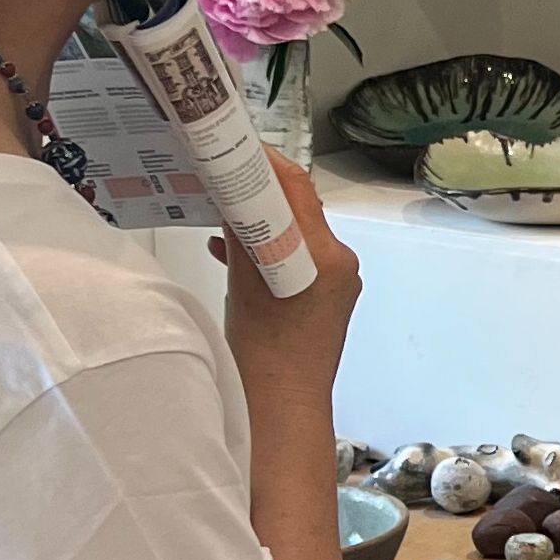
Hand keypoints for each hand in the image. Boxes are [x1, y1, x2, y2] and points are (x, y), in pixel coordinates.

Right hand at [218, 149, 360, 411]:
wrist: (282, 412)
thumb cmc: (261, 358)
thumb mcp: (242, 287)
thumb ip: (240, 236)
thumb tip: (231, 194)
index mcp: (323, 256)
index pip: (296, 189)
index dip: (266, 163)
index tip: (236, 147)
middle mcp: (340, 261)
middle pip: (299, 208)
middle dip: (261, 189)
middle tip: (222, 174)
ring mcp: (338, 280)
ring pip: (297, 232)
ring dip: (263, 219)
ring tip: (219, 210)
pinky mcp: (329, 296)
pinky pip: (299, 257)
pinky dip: (271, 248)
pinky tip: (232, 251)